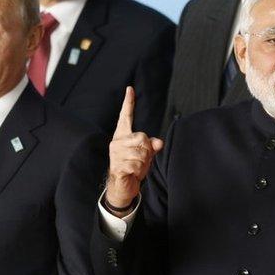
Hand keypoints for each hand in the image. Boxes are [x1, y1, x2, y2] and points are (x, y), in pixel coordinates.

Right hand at [105, 86, 163, 215]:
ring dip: (144, 163)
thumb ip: (153, 145)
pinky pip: (137, 165)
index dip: (128, 103)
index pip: (126, 116)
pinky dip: (139, 171)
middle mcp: (117, 142)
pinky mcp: (117, 166)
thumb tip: (159, 142)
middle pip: (143, 138)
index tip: (130, 88)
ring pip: (142, 153)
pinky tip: (132, 173)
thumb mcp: (146, 154)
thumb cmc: (134, 167)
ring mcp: (116, 154)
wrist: (122, 186)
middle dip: (147, 151)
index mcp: (123, 135)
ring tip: (136, 167)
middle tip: (141, 160)